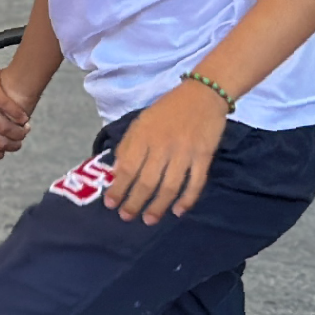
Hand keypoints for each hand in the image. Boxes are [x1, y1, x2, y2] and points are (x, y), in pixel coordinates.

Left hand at [104, 80, 228, 223]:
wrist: (202, 95)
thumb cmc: (167, 110)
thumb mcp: (140, 122)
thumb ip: (128, 146)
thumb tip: (116, 173)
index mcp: (143, 136)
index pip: (127, 168)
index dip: (118, 188)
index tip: (110, 204)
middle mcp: (162, 146)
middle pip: (147, 181)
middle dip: (135, 202)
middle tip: (127, 217)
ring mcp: (185, 152)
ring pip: (169, 186)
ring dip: (158, 206)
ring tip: (149, 220)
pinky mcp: (204, 156)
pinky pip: (196, 183)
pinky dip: (187, 199)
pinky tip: (178, 211)